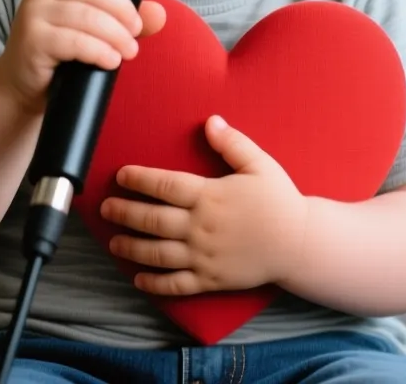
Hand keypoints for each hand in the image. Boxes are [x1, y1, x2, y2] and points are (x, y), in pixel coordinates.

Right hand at [0, 0, 165, 112]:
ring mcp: (33, 16)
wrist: (23, 87)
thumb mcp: (93, 33)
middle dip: (121, 9)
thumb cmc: (60, 55)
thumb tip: (159, 14)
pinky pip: (73, 41)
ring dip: (114, 34)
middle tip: (136, 31)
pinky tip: (111, 60)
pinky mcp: (33, 42)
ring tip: (129, 51)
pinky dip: (98, 50)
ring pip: (84, 16)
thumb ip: (125, 20)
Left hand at [101, 115, 308, 296]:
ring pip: (157, 253)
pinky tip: (138, 279)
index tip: (121, 175)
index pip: (164, 185)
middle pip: (152, 219)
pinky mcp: (210, 279)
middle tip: (106, 208)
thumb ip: (232, 143)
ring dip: (130, 247)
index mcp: (210, 196)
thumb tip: (210, 121)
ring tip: (113, 242)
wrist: (300, 243)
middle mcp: (201, 227)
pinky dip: (154, 283)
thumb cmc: (279, 201)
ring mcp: (203, 255)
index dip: (139, 179)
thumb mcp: (259, 164)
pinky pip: (176, 284)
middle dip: (124, 212)